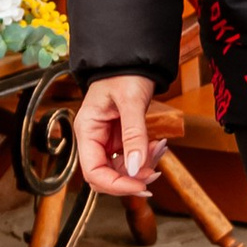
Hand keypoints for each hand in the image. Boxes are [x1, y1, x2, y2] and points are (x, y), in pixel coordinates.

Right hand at [73, 70, 162, 198]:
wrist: (134, 59)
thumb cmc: (126, 73)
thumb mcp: (131, 101)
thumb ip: (133, 134)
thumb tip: (135, 168)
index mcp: (87, 131)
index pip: (93, 173)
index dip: (116, 185)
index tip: (141, 186)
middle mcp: (94, 139)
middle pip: (107, 176)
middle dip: (132, 177)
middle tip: (156, 170)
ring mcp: (107, 140)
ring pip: (123, 170)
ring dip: (143, 166)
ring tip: (160, 147)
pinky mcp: (120, 139)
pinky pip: (132, 158)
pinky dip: (146, 156)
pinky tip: (158, 145)